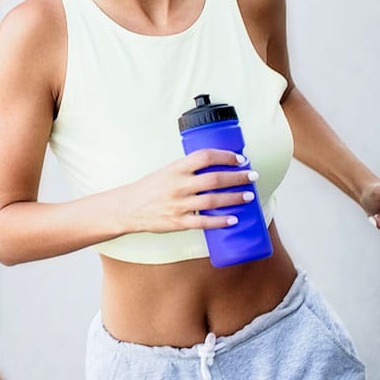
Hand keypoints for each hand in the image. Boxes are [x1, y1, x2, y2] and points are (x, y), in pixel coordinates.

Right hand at [118, 150, 258, 233]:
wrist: (128, 207)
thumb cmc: (150, 188)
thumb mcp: (167, 171)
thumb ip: (188, 169)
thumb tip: (217, 167)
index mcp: (175, 169)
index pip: (205, 157)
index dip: (225, 156)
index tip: (240, 159)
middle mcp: (178, 185)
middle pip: (214, 179)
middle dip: (237, 177)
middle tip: (252, 177)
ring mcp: (178, 205)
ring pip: (213, 200)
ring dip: (234, 198)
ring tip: (248, 196)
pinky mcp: (178, 222)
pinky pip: (203, 222)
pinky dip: (220, 221)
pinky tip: (233, 220)